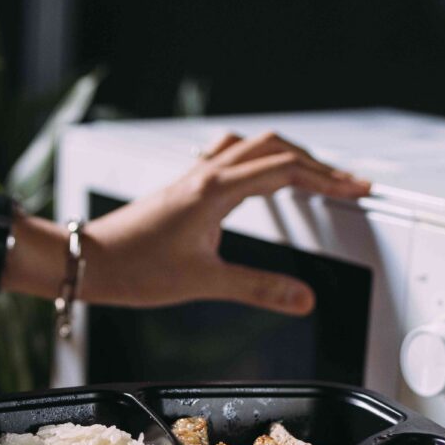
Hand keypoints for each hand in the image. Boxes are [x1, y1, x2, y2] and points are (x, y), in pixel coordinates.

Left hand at [82, 131, 370, 314]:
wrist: (87, 261)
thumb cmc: (134, 269)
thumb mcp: (203, 283)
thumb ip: (258, 288)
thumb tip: (303, 299)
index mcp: (215, 190)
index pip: (286, 170)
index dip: (328, 179)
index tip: (357, 189)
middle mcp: (206, 175)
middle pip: (275, 148)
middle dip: (316, 164)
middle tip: (346, 184)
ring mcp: (194, 177)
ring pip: (251, 145)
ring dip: (287, 154)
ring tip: (314, 175)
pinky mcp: (184, 186)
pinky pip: (229, 155)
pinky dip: (257, 158)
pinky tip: (259, 176)